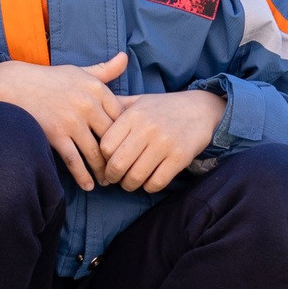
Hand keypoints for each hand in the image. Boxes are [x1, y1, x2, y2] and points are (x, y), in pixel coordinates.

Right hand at [0, 53, 130, 187]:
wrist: (14, 86)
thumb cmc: (50, 79)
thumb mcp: (79, 71)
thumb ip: (105, 69)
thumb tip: (125, 57)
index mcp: (96, 88)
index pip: (122, 117)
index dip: (128, 135)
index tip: (131, 147)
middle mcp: (88, 104)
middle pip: (113, 137)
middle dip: (119, 156)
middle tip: (124, 170)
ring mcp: (72, 121)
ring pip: (96, 153)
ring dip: (103, 171)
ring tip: (107, 181)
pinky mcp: (56, 134)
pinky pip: (74, 160)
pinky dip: (83, 176)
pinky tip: (88, 185)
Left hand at [95, 88, 224, 193]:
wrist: (200, 109)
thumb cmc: (161, 108)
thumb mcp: (137, 101)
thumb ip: (114, 107)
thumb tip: (87, 116)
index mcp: (133, 115)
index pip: (105, 145)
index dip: (101, 159)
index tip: (104, 164)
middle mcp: (148, 128)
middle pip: (117, 164)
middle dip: (111, 177)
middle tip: (112, 179)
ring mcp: (165, 144)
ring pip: (136, 176)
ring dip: (129, 185)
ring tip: (128, 183)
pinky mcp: (180, 158)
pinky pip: (156, 182)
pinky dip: (148, 187)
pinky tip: (147, 182)